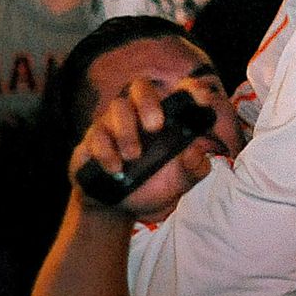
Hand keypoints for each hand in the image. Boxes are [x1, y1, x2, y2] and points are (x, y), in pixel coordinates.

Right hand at [68, 74, 216, 216]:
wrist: (123, 208)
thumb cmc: (155, 184)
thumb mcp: (181, 180)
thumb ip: (195, 168)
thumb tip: (195, 151)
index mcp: (168, 116)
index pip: (180, 91)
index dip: (192, 89)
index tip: (203, 99)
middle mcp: (139, 113)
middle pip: (140, 87)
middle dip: (148, 102)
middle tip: (155, 126)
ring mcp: (114, 124)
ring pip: (116, 108)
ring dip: (126, 131)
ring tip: (133, 156)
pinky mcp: (93, 141)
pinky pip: (96, 136)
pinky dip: (106, 152)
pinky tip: (115, 168)